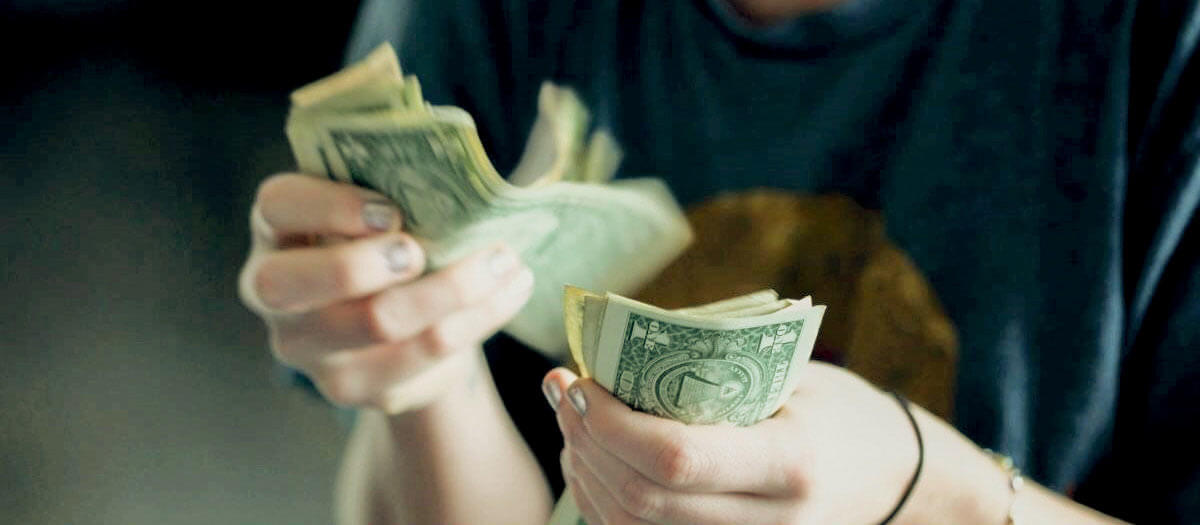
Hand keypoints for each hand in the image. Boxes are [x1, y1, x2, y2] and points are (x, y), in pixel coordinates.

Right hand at [239, 174, 533, 412]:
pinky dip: (478, 317)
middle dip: (364, 265)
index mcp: (277, 229)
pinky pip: (422, 355)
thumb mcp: (381, 209)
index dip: (328, 206)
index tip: (390, 210)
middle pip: (292, 284)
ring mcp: (308, 348)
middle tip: (421, 251)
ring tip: (503, 261)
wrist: (405, 325)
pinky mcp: (354, 386)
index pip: (277, 206)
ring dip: (451, 289)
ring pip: (375, 323)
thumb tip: (459, 178)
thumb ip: (396, 189)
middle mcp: (274, 292)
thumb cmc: (390, 242)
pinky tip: (511, 289)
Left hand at [544, 362, 920, 524]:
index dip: (611, 424)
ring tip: (571, 421)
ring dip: (584, 473)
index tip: (579, 381)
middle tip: (563, 390)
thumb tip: (613, 357)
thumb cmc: (841, 413)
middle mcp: (769, 523)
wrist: (899, 480)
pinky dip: (603, 503)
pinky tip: (592, 461)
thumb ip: (712, 375)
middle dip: (585, 443)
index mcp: (789, 465)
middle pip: (642, 500)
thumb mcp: (791, 379)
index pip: (676, 459)